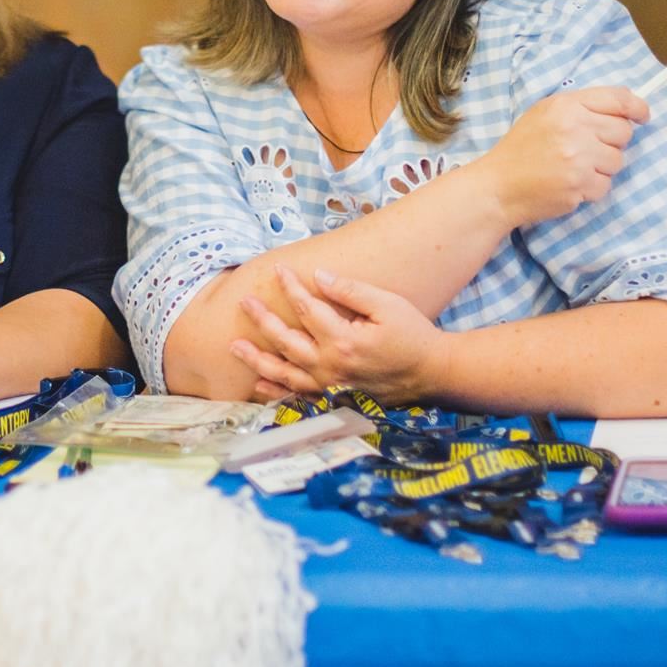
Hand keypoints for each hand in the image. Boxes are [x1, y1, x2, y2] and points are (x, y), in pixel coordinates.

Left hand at [230, 265, 445, 404]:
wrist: (432, 373)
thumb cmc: (412, 335)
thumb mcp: (386, 305)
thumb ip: (350, 291)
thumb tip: (317, 276)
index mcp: (344, 340)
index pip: (307, 308)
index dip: (290, 287)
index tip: (277, 270)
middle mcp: (331, 366)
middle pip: (287, 340)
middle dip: (263, 319)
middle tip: (244, 302)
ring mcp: (330, 385)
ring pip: (285, 372)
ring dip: (257, 359)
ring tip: (235, 346)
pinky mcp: (335, 396)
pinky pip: (298, 395)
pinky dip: (276, 390)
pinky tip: (258, 383)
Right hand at [472, 86, 648, 226]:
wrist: (498, 186)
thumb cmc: (522, 149)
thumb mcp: (545, 114)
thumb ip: (581, 108)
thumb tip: (626, 111)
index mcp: (566, 105)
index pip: (618, 99)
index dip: (637, 108)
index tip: (642, 116)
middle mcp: (575, 127)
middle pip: (623, 132)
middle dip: (611, 142)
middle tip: (588, 150)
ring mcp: (579, 157)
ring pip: (618, 161)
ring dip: (602, 168)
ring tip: (575, 169)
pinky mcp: (580, 184)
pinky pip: (606, 185)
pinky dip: (592, 188)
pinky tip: (570, 184)